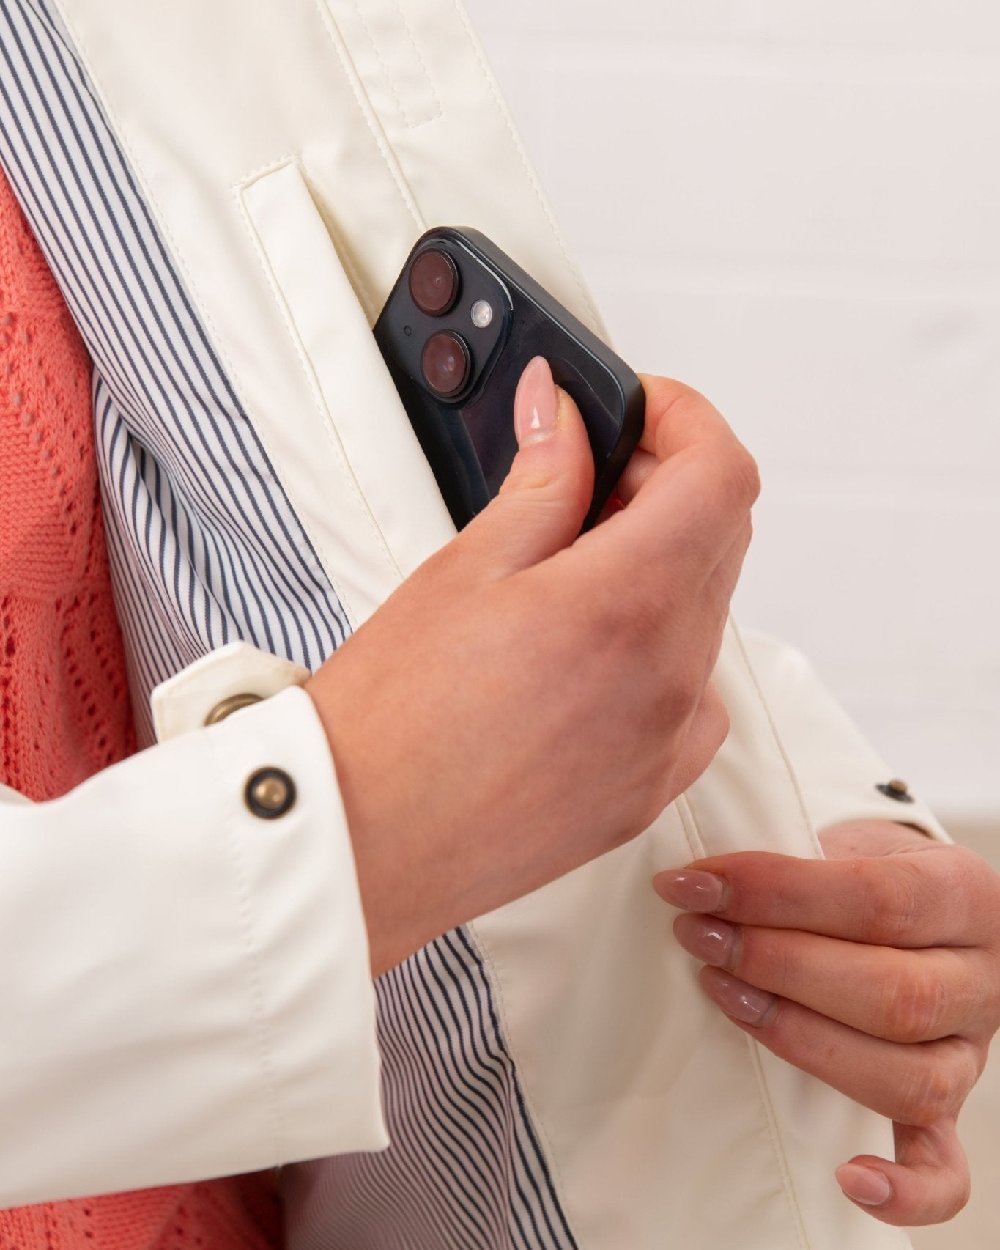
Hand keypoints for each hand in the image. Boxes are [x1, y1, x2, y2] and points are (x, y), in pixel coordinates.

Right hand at [307, 358, 757, 973]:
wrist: (363, 842)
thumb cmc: (390, 721)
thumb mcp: (465, 569)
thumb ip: (544, 479)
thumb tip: (563, 412)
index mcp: (626, 607)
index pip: (722, 475)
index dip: (688, 421)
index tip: (641, 412)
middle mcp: (671, 679)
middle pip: (722, 538)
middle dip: (666, 488)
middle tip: (585, 483)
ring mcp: (670, 742)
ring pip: (706, 613)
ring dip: (659, 569)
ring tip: (566, 576)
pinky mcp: (653, 787)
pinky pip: (692, 693)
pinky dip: (657, 650)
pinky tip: (583, 656)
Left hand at [657, 820, 999, 1225]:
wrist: (910, 903)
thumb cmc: (860, 870)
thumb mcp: (845, 840)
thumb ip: (791, 857)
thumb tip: (697, 883)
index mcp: (964, 894)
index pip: (877, 898)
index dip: (776, 892)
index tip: (694, 885)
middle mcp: (982, 979)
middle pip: (891, 992)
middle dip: (776, 963)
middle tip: (698, 935)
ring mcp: (968, 1052)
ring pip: (906, 1077)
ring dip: (799, 1039)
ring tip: (722, 993)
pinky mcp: (947, 1110)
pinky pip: (942, 1169)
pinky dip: (904, 1188)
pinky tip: (848, 1179)